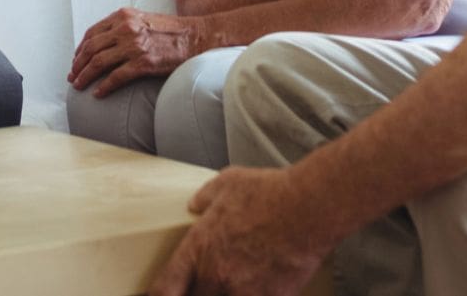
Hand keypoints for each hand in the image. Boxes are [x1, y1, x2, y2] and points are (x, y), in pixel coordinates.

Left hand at [69, 8, 208, 96]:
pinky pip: (116, 78)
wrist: (196, 37)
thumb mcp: (143, 19)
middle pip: (91, 49)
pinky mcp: (143, 63)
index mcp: (123, 16)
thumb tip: (104, 42)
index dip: (80, 49)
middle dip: (78, 65)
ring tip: (79, 85)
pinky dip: (104, 87)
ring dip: (85, 76)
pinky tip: (98, 94)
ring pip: (98, 63)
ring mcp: (133, 46)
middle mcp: (125, 28)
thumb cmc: (171, 30)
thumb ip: (123, 26)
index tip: (76, 60)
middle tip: (72, 76)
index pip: (92, 33)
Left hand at [148, 167, 333, 295]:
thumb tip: (196, 204)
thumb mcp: (228, 183)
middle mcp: (216, 275)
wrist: (309, 208)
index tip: (158, 295)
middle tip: (212, 280)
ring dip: (227, 293)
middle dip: (198, 291)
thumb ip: (205, 198)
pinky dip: (256, 294)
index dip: (158, 295)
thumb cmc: (271, 193)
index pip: (165, 287)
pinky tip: (263, 284)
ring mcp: (243, 291)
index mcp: (199, 248)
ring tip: (239, 280)